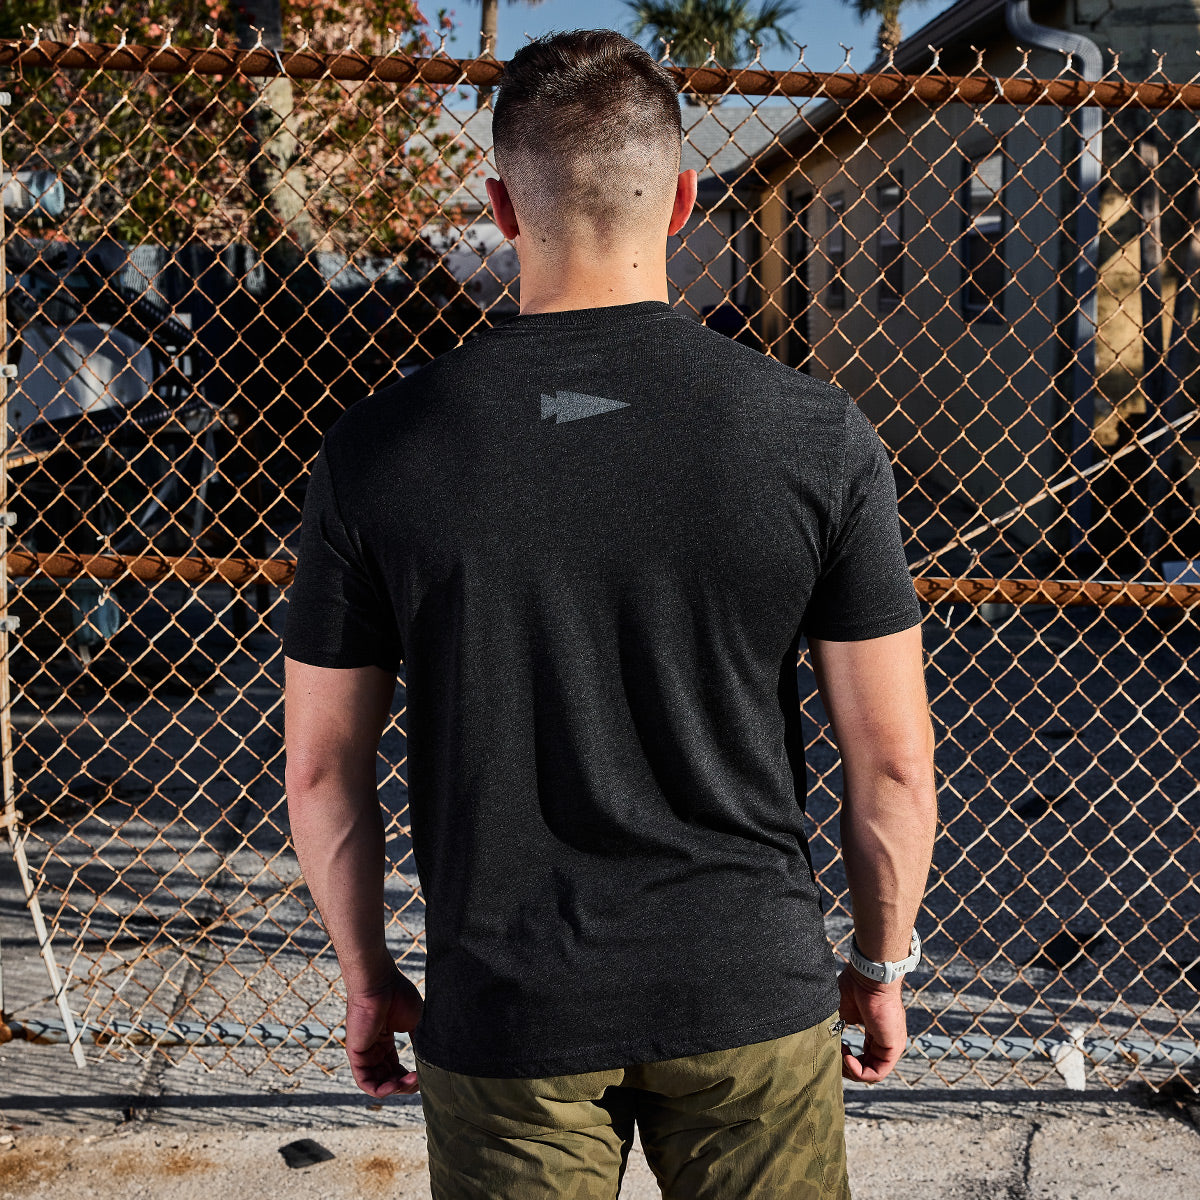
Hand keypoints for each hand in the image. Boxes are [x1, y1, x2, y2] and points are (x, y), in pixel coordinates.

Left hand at [343, 966, 424, 1097]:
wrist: (381, 983)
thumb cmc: (398, 995)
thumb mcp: (416, 1023)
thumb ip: (421, 1044)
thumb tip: (431, 1064)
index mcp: (385, 1042)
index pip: (396, 1070)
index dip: (410, 1078)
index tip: (426, 1076)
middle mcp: (374, 1050)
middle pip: (388, 1080)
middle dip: (405, 1086)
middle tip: (419, 1081)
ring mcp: (364, 1053)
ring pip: (378, 1084)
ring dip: (396, 1089)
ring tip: (411, 1081)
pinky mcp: (356, 1055)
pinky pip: (365, 1082)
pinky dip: (380, 1090)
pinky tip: (395, 1086)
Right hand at [836, 963, 906, 1083]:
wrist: (869, 977)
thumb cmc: (854, 988)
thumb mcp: (840, 1013)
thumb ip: (836, 1030)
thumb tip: (824, 1046)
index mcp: (874, 1032)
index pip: (864, 1057)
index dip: (845, 1058)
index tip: (832, 1045)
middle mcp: (884, 1041)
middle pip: (866, 1067)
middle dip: (846, 1067)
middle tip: (833, 1055)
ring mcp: (890, 1046)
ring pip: (871, 1073)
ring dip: (850, 1070)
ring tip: (839, 1055)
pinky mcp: (893, 1048)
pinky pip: (877, 1072)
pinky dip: (859, 1072)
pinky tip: (846, 1059)